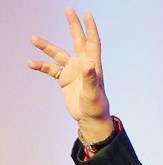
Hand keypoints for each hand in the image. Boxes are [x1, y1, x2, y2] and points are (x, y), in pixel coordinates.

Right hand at [28, 7, 112, 141]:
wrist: (90, 119)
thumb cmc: (96, 108)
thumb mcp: (93, 94)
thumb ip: (90, 80)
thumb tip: (88, 65)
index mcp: (93, 66)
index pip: (93, 43)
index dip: (90, 28)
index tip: (87, 13)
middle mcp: (82, 65)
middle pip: (77, 41)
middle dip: (73, 25)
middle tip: (68, 9)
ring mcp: (72, 71)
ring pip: (58, 54)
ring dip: (46, 46)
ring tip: (33, 38)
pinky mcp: (64, 79)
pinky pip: (50, 69)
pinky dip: (41, 65)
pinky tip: (30, 63)